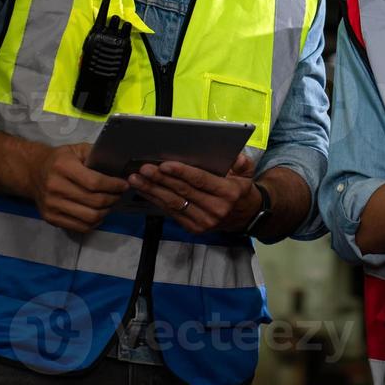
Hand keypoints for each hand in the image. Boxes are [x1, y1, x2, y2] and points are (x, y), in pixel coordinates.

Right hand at [28, 142, 129, 232]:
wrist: (33, 172)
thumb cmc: (60, 159)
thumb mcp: (76, 149)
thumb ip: (96, 155)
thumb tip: (118, 165)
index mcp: (63, 167)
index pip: (94, 182)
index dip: (113, 186)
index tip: (123, 185)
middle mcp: (55, 187)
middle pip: (94, 201)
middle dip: (113, 199)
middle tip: (119, 195)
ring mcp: (51, 205)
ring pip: (89, 217)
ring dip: (105, 212)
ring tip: (110, 204)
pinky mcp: (50, 218)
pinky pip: (79, 227)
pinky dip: (94, 223)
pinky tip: (99, 214)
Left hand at [129, 153, 257, 234]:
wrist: (245, 217)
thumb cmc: (242, 190)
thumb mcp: (247, 173)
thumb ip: (241, 162)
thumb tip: (233, 156)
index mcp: (228, 192)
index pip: (201, 181)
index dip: (182, 172)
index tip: (164, 164)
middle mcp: (216, 209)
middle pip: (183, 192)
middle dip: (161, 179)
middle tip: (144, 169)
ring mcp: (204, 221)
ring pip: (174, 204)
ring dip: (153, 191)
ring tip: (137, 180)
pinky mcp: (194, 228)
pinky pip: (172, 212)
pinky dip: (157, 201)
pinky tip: (145, 191)